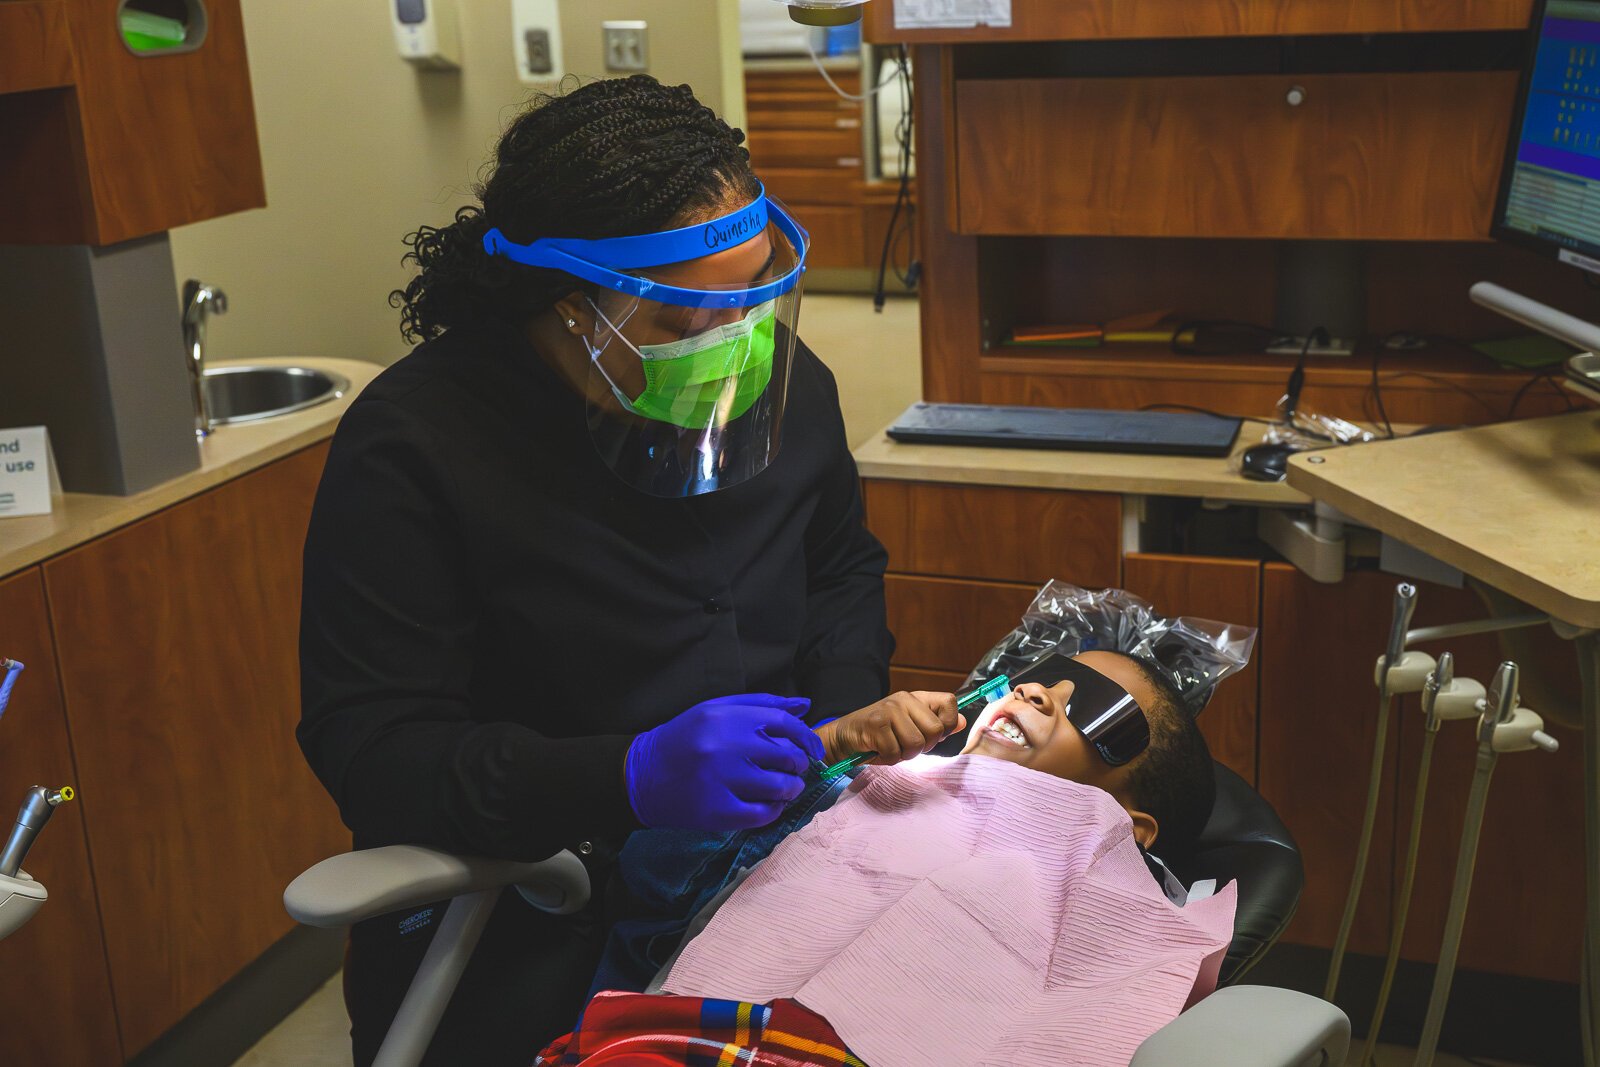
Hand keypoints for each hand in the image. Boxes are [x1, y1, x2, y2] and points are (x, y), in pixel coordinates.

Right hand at [625, 693, 825, 830]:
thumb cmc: (683, 738)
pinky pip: (762, 814)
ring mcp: (722, 781)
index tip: (813, 750)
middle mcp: (726, 747)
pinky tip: (770, 805)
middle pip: (787, 756)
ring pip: (780, 787)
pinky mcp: (716, 811)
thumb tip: (804, 706)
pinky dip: (774, 811)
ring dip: (791, 789)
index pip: (784, 724)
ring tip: (786, 788)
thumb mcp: (716, 710)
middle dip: (799, 765)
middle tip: (795, 770)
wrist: (640, 775)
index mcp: (727, 718)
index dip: (806, 737)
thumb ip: (761, 705)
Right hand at [817, 691, 963, 765]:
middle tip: (904, 747)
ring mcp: (890, 709)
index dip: (946, 725)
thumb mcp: (909, 727)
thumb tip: (961, 721)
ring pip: (915, 744)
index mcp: (916, 698)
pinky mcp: (876, 724)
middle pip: (934, 731)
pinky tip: (878, 751)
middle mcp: (904, 699)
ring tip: (890, 749)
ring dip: (902, 755)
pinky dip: (887, 759)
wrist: (843, 737)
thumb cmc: (879, 735)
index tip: (930, 736)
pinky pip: (895, 752)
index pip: (949, 702)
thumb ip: (934, 724)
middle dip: (922, 747)